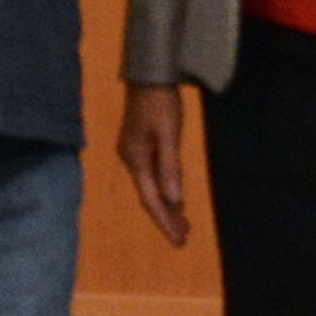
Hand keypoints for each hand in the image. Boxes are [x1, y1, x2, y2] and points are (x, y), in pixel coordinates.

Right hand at [117, 85, 192, 247]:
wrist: (149, 74)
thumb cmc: (160, 103)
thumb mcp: (167, 135)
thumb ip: (170, 167)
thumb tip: (174, 201)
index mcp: (136, 160)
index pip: (151, 200)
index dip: (165, 222)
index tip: (179, 241)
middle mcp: (131, 160)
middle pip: (150, 197)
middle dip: (167, 219)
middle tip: (184, 239)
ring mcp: (134, 152)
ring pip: (151, 187)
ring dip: (167, 206)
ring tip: (183, 226)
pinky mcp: (140, 145)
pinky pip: (153, 176)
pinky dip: (165, 190)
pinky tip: (175, 199)